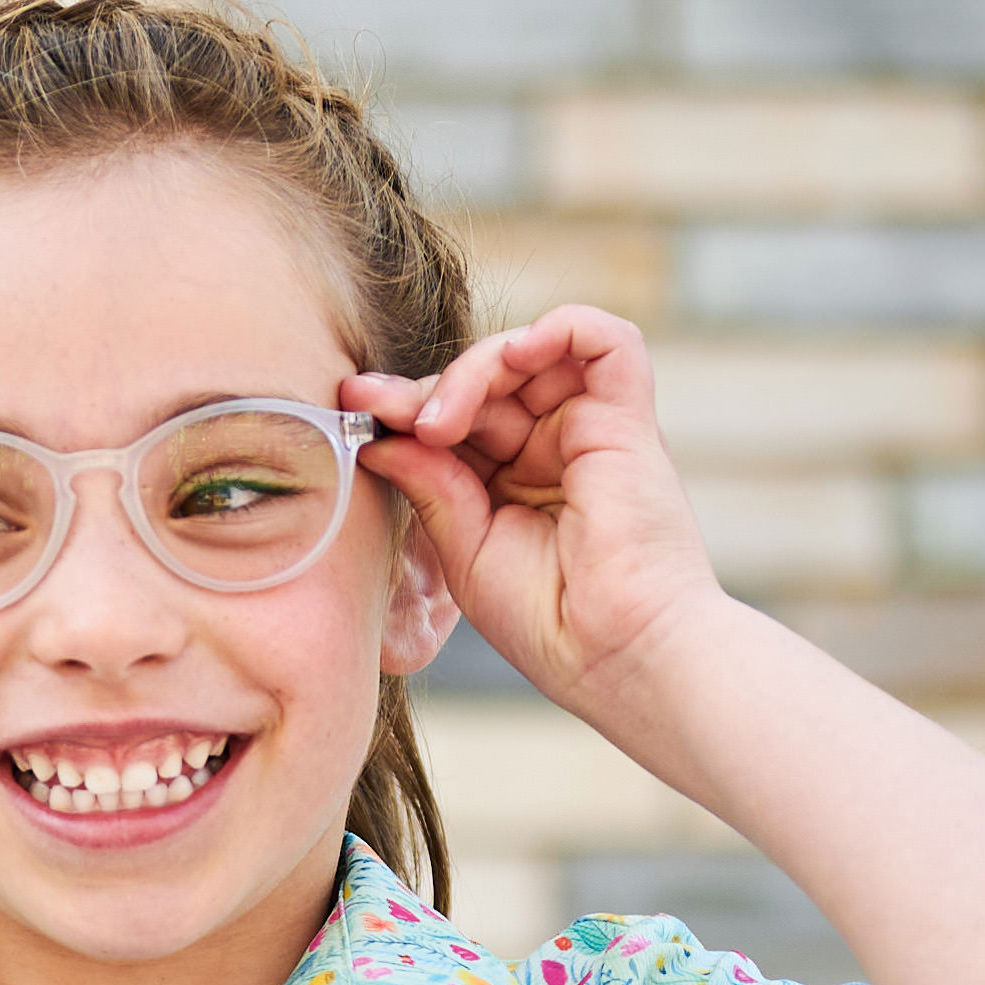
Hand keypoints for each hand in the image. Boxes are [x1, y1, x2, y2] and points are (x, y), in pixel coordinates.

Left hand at [344, 304, 725, 725]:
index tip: (354, 408)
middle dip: (427, 388)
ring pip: (532, 353)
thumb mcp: (464, 546)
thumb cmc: (546, 622)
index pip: (458, 417)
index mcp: (515, 481)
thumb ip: (429, 484)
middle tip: (380, 409)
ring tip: (440, 423)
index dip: (406, 406)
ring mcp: (593, 429)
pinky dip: (557, 330)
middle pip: (488, 380)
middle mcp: (556, 448)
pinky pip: (604, 338)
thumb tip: (379, 436)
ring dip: (475, 369)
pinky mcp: (630, 418)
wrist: (613, 655)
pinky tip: (513, 360)